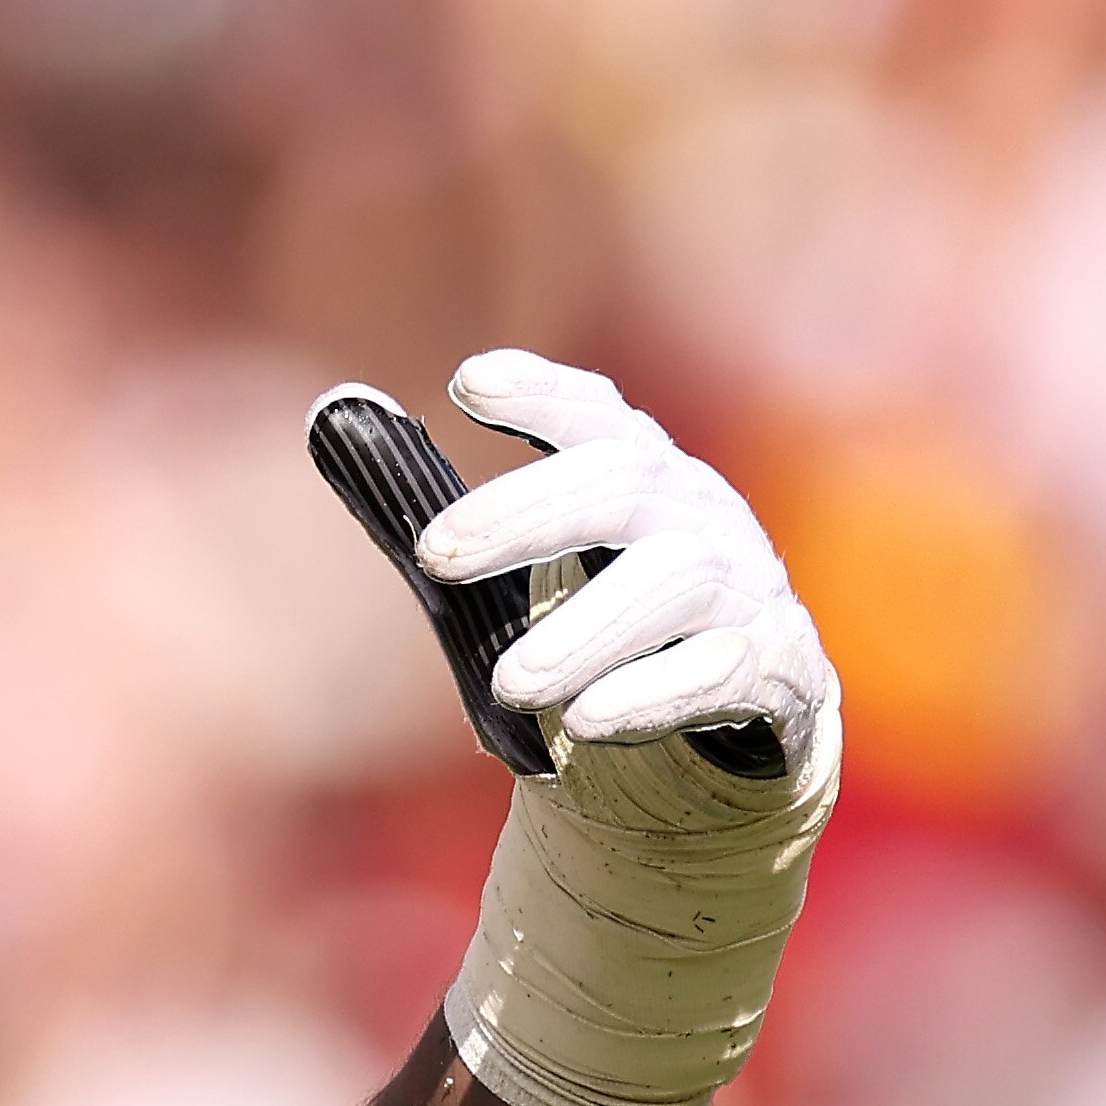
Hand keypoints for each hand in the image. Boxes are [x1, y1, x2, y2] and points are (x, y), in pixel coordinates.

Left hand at [418, 349, 836, 779]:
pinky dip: (650, 694)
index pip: (597, 417)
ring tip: (509, 684)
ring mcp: (746, 586)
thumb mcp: (540, 566)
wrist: (752, 697)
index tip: (470, 383)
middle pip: (623, 485)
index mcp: (640, 479)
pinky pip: (721, 672)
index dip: (541, 394)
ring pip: (676, 581)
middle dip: (526, 514)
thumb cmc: (615, 613)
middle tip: (434, 554)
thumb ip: (442, 515)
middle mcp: (698, 515)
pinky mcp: (774, 665)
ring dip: (584, 631)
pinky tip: (586, 721)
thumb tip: (332, 419)